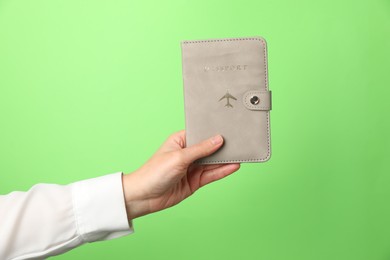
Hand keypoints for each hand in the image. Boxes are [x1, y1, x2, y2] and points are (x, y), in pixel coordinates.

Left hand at [122, 130, 239, 219]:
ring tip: (241, 154)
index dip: (214, 132)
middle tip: (240, 141)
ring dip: (225, 160)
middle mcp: (187, 153)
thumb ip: (201, 149)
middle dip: (222, 146)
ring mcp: (191, 168)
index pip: (201, 134)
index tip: (229, 128)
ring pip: (212, 162)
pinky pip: (211, 175)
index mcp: (180, 140)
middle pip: (209, 148)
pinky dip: (222, 171)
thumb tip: (218, 139)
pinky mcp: (195, 181)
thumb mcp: (179, 157)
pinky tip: (233, 166)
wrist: (144, 196)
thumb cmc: (154, 172)